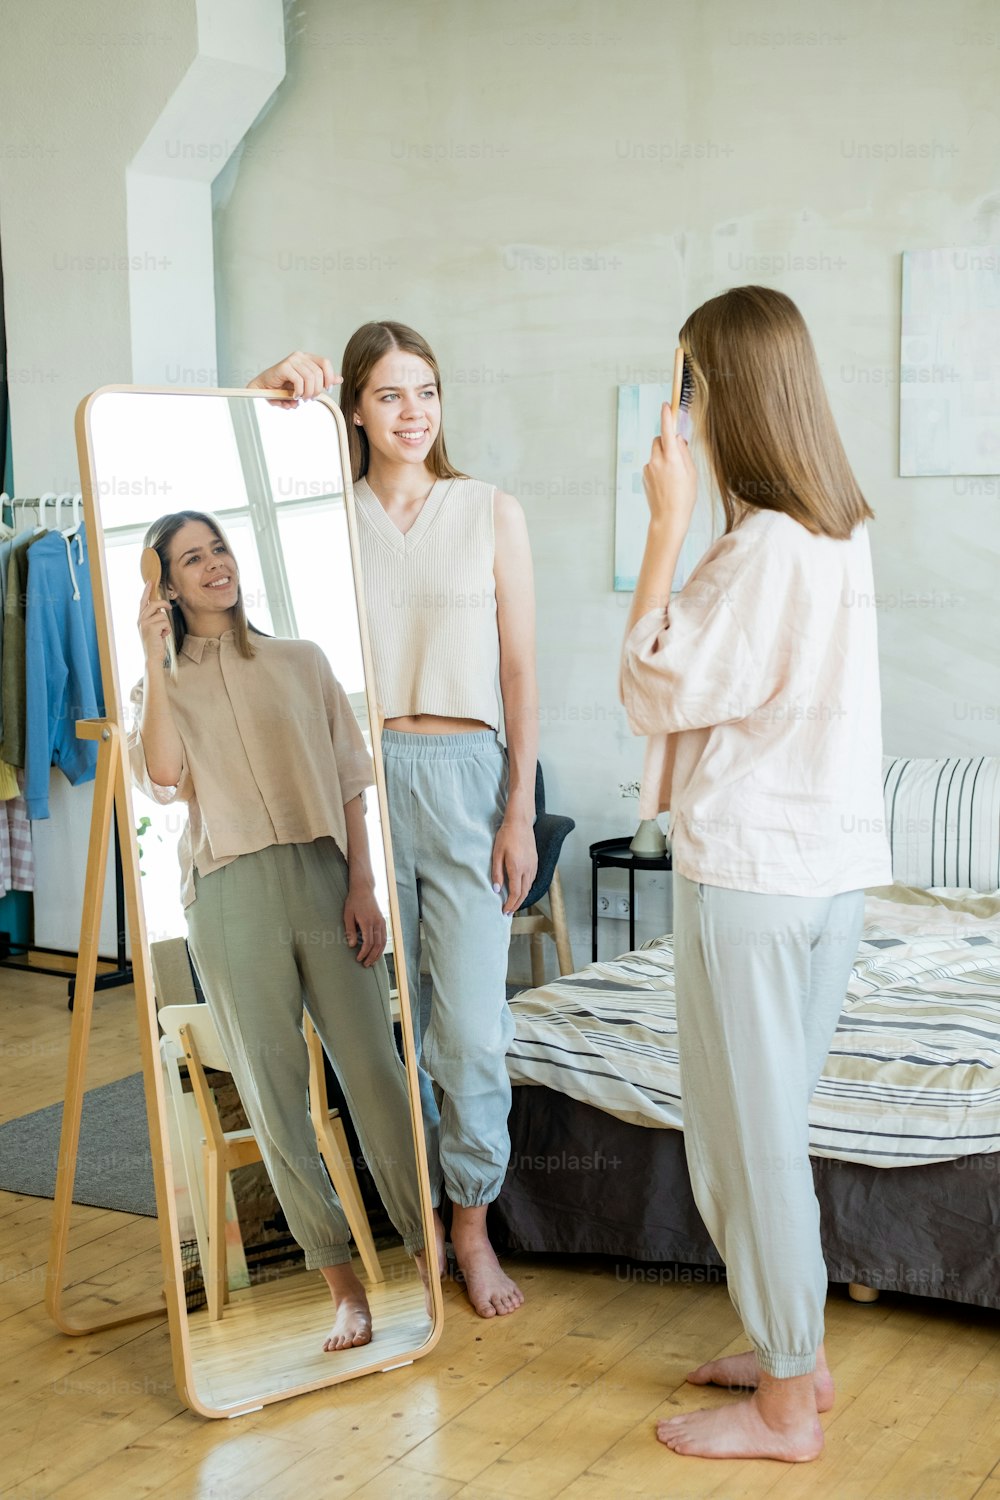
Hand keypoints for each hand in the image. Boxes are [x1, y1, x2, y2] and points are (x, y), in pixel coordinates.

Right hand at [137, 579, 172, 662]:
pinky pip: (165, 622)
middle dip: (164, 604)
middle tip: (170, 608)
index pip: (143, 602)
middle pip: (154, 604)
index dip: (146, 591)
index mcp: (140, 619)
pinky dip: (167, 630)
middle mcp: (140, 620)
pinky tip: (162, 636)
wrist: (152, 657)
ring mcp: (144, 624)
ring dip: (166, 625)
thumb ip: (154, 618)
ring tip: (162, 633)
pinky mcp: (151, 628)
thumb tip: (161, 609)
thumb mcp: (152, 629)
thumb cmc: (155, 644)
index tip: (150, 582)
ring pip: (162, 615)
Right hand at [248, 351, 340, 408]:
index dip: (329, 377)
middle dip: (317, 390)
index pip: (325, 362)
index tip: (327, 390)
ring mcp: (291, 360)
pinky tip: (293, 396)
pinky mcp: (284, 367)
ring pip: (310, 378)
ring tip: (301, 398)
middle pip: (319, 373)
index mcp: (307, 358)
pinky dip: (298, 392)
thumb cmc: (283, 387)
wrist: (262, 389)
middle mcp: (300, 356)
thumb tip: (339, 379)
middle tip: (309, 399)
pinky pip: (299, 380)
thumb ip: (322, 381)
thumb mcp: (306, 386)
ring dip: (307, 393)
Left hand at [343, 884, 386, 965]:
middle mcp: (377, 923)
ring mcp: (382, 922)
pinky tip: (377, 952)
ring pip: (383, 942)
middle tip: (365, 964)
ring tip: (372, 962)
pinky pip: (384, 937)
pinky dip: (381, 947)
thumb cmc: (354, 902)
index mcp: (368, 922)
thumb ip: (350, 930)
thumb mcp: (348, 915)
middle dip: (371, 956)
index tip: (358, 959)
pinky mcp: (383, 921)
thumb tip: (351, 945)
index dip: (364, 953)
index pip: (368, 943)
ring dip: (378, 954)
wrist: (364, 889)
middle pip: (377, 945)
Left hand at [491, 817, 537, 915]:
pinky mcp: (535, 862)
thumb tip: (496, 889)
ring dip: (522, 898)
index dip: (510, 904)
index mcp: (517, 868)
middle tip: (509, 913)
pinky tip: (521, 889)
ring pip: (529, 887)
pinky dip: (526, 888)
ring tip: (514, 904)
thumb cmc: (506, 836)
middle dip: (516, 905)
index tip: (505, 911)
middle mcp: (527, 869)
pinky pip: (532, 879)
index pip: (515, 893)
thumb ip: (496, 873)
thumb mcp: (497, 854)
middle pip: (524, 893)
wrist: (520, 823)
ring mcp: (533, 865)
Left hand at [643, 400, 697, 534]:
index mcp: (671, 458)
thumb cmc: (684, 497)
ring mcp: (648, 468)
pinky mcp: (644, 476)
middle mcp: (657, 461)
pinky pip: (652, 465)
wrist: (668, 518)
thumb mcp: (691, 473)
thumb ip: (684, 453)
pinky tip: (665, 483)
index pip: (667, 431)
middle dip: (667, 442)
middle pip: (659, 440)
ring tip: (673, 476)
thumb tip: (678, 439)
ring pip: (656, 453)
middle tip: (677, 455)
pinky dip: (658, 468)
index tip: (665, 405)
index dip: (666, 416)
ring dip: (663, 457)